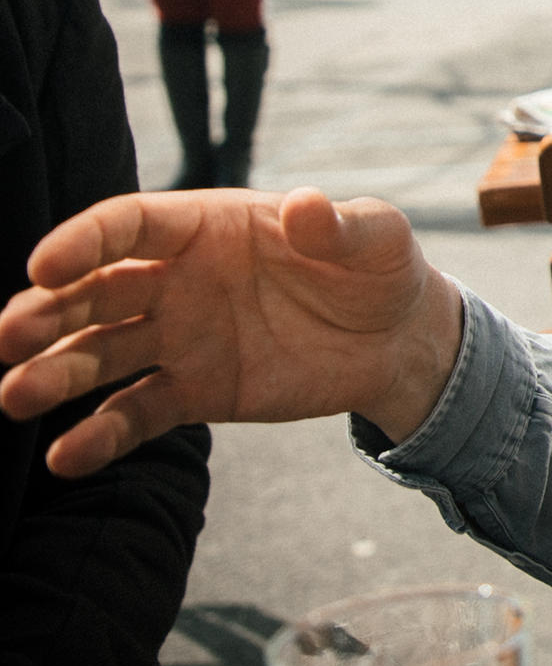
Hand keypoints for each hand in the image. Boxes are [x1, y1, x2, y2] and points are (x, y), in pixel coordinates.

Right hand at [0, 188, 462, 477]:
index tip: (43, 265)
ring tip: (14, 397)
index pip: (129, 225)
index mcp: (209, 226)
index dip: (84, 241)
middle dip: (46, 311)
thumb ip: (340, 224)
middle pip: (95, 291)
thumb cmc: (381, 268)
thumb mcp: (377, 236)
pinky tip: (66, 458)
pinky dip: (100, 436)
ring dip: (54, 373)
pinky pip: (136, 413)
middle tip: (8, 336)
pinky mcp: (194, 391)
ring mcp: (179, 338)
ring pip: (99, 354)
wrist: (398, 339)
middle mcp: (177, 280)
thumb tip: (304, 206)